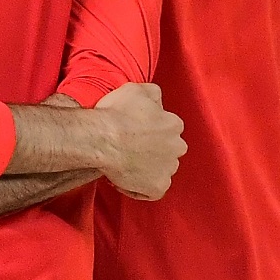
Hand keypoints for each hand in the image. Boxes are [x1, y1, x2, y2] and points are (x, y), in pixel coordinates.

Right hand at [91, 81, 184, 199]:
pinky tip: (122, 179)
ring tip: (123, 164)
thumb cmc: (115, 114)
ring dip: (145, 168)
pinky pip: (150, 191)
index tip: (132, 131)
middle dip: (152, 151)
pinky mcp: (157, 187)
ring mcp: (168, 169)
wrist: (102, 139)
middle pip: (167, 150)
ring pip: (160, 170)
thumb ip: (153, 93)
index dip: (148, 131)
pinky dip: (138, 188)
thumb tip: (157, 99)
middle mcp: (177, 147)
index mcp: (173, 124)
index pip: (167, 129)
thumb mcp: (135, 89)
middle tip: (128, 148)